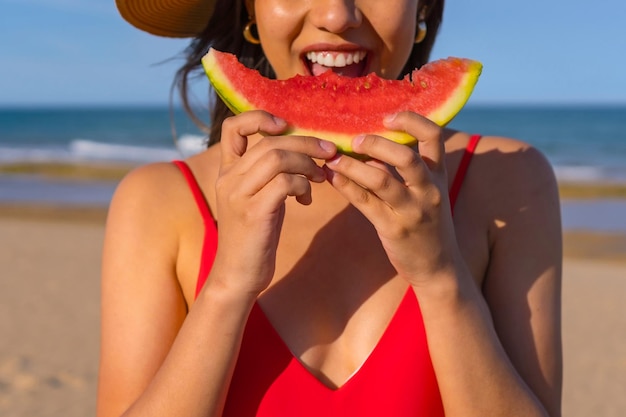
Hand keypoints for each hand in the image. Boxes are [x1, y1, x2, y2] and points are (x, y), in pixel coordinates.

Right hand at [210, 111, 336, 295]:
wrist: (238, 275)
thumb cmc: (254, 237)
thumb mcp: (257, 199)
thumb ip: (269, 175)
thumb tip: (303, 153)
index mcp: (227, 172)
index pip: (232, 128)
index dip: (260, 118)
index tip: (286, 127)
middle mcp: (229, 179)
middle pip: (270, 142)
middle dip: (306, 143)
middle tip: (329, 153)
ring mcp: (238, 195)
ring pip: (277, 158)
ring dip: (307, 164)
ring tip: (320, 177)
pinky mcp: (253, 213)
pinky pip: (285, 183)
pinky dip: (303, 186)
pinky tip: (306, 200)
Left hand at [323, 112, 461, 285]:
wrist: (438, 268)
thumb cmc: (427, 225)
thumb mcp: (425, 194)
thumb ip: (402, 171)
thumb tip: (369, 147)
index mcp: (438, 175)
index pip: (434, 136)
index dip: (410, 121)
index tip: (386, 117)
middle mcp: (429, 190)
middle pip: (405, 157)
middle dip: (376, 144)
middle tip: (354, 140)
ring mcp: (412, 210)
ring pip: (381, 180)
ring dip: (353, 166)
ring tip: (334, 159)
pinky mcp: (394, 229)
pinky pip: (366, 203)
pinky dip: (346, 187)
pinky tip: (333, 179)